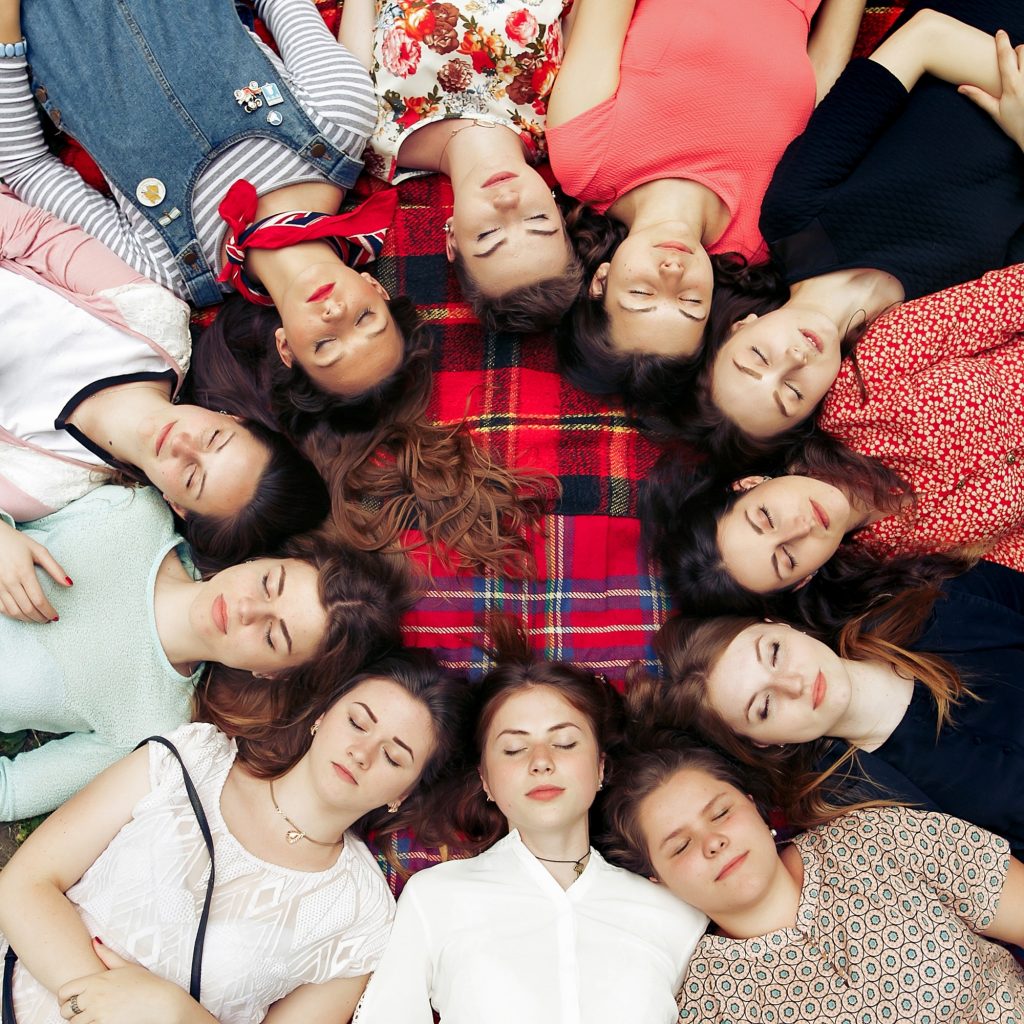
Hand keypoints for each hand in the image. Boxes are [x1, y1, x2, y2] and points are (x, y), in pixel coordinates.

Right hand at [0, 518, 70, 621]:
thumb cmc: (17, 543)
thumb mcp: (39, 551)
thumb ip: (55, 568)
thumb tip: (70, 583)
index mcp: (24, 572)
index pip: (38, 600)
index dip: (48, 611)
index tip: (56, 617)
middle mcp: (10, 581)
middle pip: (27, 608)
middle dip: (40, 617)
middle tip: (48, 620)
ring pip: (14, 611)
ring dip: (27, 619)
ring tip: (38, 618)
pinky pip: (1, 608)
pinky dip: (13, 615)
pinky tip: (22, 614)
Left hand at [58, 940, 189, 1023]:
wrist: (159, 1002)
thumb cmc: (145, 984)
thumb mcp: (126, 966)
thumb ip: (107, 954)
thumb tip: (94, 941)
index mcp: (97, 981)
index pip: (65, 991)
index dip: (64, 997)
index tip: (71, 1000)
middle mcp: (94, 997)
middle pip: (65, 1010)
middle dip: (70, 1012)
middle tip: (81, 1011)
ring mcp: (97, 1013)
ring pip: (73, 1023)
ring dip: (79, 1022)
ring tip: (91, 1017)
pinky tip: (99, 1021)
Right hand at [959, 30, 1023, 149]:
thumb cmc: (1014, 124)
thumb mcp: (995, 112)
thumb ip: (979, 97)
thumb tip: (961, 87)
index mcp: (1012, 85)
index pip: (1006, 56)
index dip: (1002, 42)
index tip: (999, 33)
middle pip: (1023, 51)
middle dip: (1017, 51)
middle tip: (1011, 61)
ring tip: (1020, 69)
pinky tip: (1022, 80)